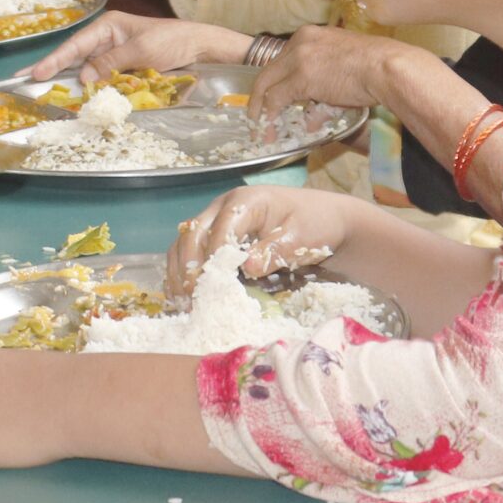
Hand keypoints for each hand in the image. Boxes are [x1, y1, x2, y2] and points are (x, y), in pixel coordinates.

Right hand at [10, 12, 254, 84]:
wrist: (201, 49)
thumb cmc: (173, 41)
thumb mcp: (142, 50)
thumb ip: (111, 63)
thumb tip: (83, 76)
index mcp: (108, 26)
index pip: (76, 44)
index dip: (55, 59)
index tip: (37, 72)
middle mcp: (107, 40)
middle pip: (74, 57)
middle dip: (51, 68)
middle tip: (24, 79)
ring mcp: (114, 56)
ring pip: (85, 71)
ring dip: (67, 81)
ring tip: (41, 89)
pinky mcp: (123, 71)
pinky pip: (101, 80)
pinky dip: (89, 89)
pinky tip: (74, 96)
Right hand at [165, 185, 356, 301]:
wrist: (323, 220)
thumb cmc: (315, 223)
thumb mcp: (302, 235)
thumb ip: (275, 249)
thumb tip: (247, 267)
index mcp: (246, 201)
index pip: (222, 226)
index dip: (215, 255)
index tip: (215, 283)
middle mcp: (224, 208)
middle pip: (193, 232)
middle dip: (189, 265)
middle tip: (190, 296)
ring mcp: (216, 222)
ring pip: (184, 242)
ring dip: (179, 271)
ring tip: (182, 301)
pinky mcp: (214, 238)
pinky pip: (188, 252)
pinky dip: (181, 273)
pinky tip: (181, 296)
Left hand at [248, 25, 404, 114]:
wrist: (388, 67)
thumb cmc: (379, 66)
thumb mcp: (345, 63)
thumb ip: (326, 82)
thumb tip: (315, 113)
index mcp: (312, 34)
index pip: (285, 57)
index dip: (278, 78)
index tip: (275, 94)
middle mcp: (300, 42)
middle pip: (270, 69)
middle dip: (262, 93)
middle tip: (256, 111)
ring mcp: (299, 58)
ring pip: (267, 84)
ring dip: (262, 106)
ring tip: (260, 124)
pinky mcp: (301, 78)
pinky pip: (276, 98)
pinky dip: (270, 114)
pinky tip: (268, 126)